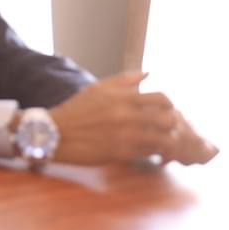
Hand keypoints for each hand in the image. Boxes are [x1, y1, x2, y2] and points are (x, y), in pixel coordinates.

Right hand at [49, 72, 216, 165]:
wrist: (54, 134)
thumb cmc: (77, 110)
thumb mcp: (98, 89)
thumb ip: (124, 80)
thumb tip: (147, 73)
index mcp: (123, 96)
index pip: (162, 99)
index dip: (170, 107)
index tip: (167, 114)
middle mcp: (127, 114)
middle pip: (169, 120)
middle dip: (174, 127)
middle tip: (171, 132)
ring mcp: (126, 134)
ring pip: (164, 139)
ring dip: (169, 143)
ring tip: (168, 147)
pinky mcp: (122, 153)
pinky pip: (150, 154)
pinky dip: (157, 155)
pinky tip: (155, 156)